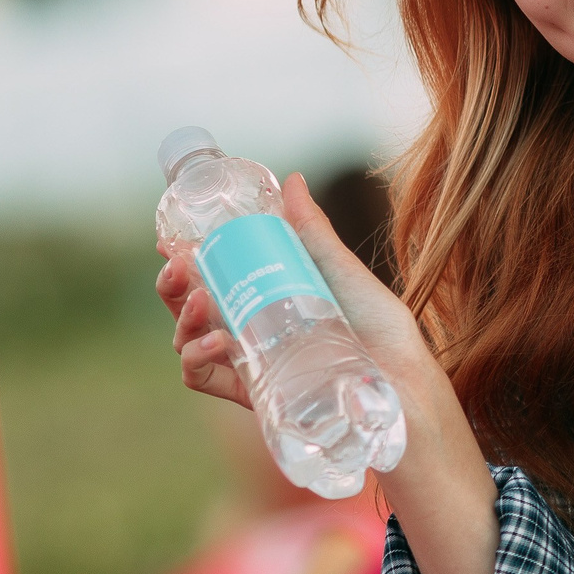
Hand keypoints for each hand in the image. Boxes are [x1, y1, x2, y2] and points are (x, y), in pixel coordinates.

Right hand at [157, 174, 434, 410]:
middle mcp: (251, 332)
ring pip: (189, 342)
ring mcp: (250, 364)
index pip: (212, 280)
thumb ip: (312, 231)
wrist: (404, 386)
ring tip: (197, 301)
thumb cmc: (382, 331)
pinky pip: (205, 379)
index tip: (169, 241)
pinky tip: (213, 342)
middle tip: (175, 264)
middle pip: (191, 309)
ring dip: (181, 319)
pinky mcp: (254, 394)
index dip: (183, 263)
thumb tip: (292, 179)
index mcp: (265, 301)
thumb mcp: (341, 271)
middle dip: (171, 286)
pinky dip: (196, 359)